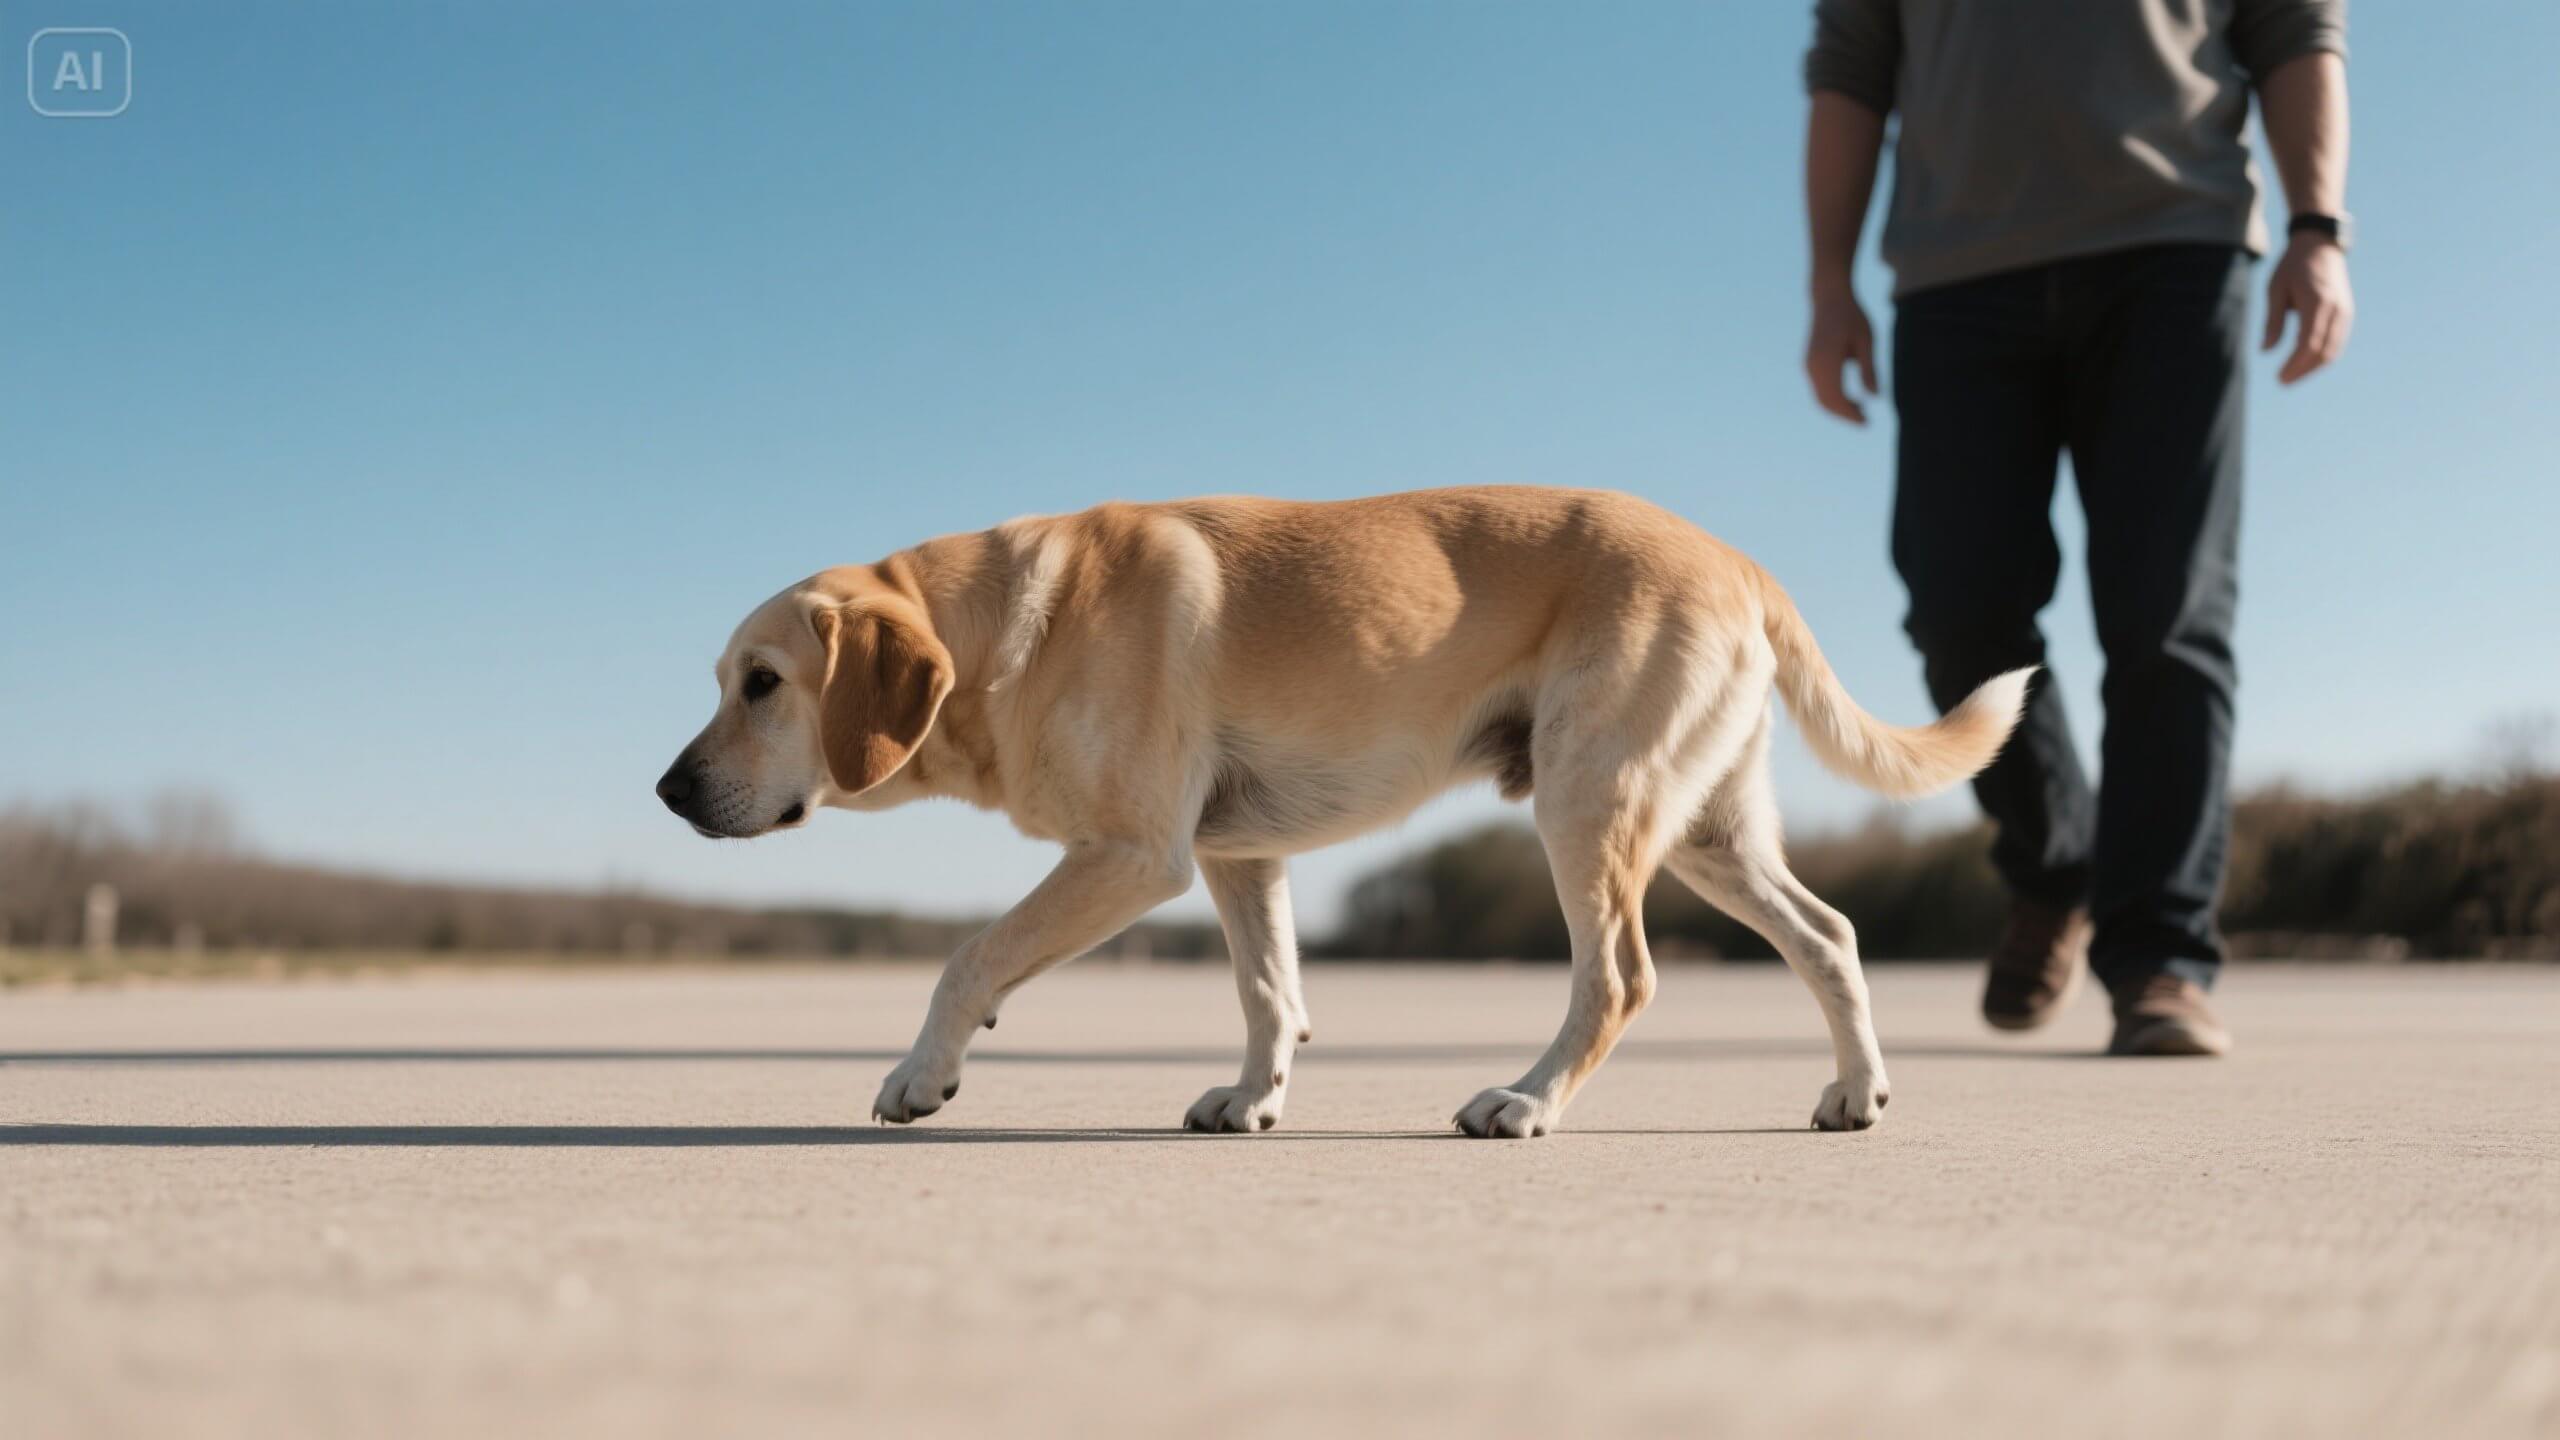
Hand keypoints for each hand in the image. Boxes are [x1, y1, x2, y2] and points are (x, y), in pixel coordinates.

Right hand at [1805, 282, 1878, 423]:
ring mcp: (1809, 365)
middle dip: (1844, 415)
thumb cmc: (1852, 316)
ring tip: (1861, 409)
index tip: (1866, 422)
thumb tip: (1875, 397)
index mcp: (1827, 361)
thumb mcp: (1867, 340)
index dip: (1851, 413)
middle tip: (1866, 420)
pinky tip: (1850, 397)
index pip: (1837, 397)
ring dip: (1839, 408)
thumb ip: (1869, 369)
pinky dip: (1833, 398)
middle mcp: (1813, 366)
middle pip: (1826, 402)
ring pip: (1821, 397)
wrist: (1829, 297)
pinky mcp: (1810, 363)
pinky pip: (1819, 389)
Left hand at [2264, 235, 2353, 384]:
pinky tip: (2305, 361)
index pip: (2308, 344)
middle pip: (2324, 352)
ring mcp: (2344, 311)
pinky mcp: (2346, 312)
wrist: (2320, 245)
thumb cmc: (2293, 266)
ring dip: (2314, 367)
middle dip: (2304, 371)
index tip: (2280, 378)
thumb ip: (2273, 321)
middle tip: (2283, 381)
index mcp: (2317, 302)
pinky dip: (2323, 355)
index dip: (2295, 365)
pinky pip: (2337, 341)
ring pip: (2333, 350)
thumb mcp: (2275, 289)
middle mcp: (2336, 309)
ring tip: (2293, 374)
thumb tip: (2266, 350)